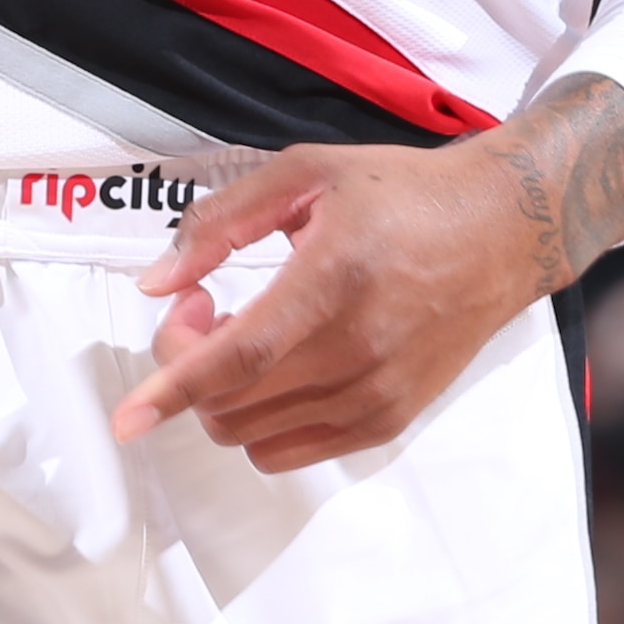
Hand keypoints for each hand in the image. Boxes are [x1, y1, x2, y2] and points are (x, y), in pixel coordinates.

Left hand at [110, 85, 623, 471]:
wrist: (499, 230)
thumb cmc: (399, 193)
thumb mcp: (305, 173)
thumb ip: (221, 222)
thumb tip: (157, 281)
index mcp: (335, 278)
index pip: (240, 357)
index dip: (173, 387)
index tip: (125, 418)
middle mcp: (359, 349)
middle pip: (234, 403)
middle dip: (188, 361)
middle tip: (203, 302)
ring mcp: (377, 394)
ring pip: (253, 434)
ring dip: (221, 393)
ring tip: (243, 329)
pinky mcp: (388, 419)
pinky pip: (291, 450)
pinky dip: (259, 420)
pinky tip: (275, 364)